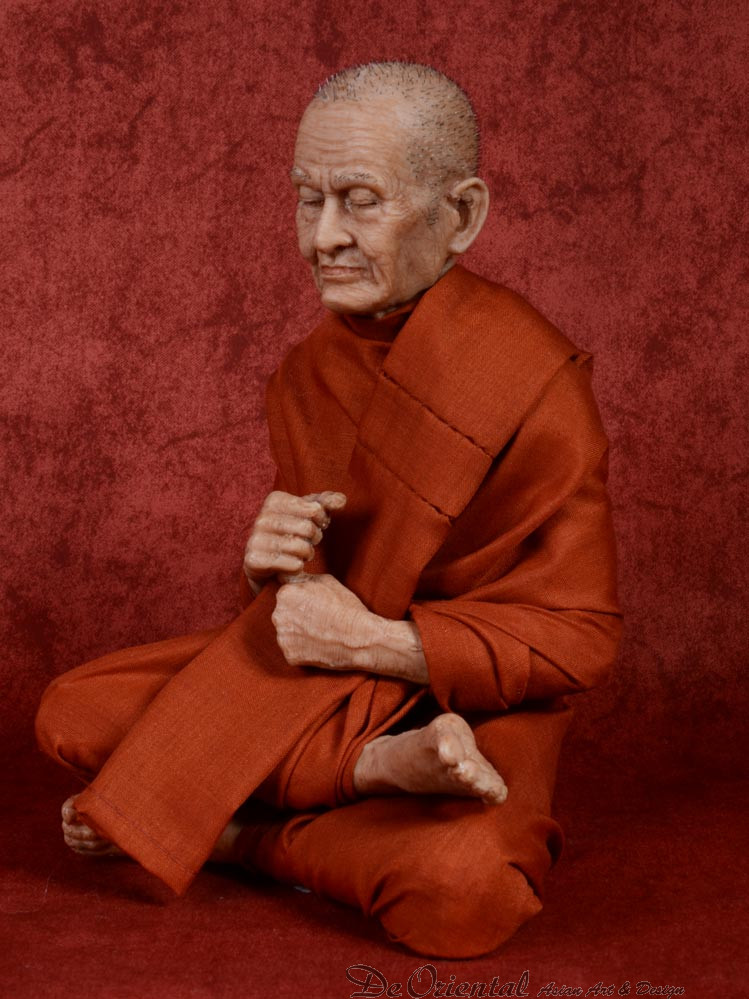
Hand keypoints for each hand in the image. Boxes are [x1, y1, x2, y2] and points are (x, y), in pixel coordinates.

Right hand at [243, 490, 345, 589]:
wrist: (264, 561)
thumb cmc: (291, 531)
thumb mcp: (308, 513)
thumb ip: (326, 503)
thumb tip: (342, 500)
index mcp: (275, 500)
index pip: (315, 509)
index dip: (321, 519)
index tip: (316, 523)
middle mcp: (262, 518)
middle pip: (308, 528)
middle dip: (315, 537)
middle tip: (309, 541)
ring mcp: (256, 539)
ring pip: (300, 547)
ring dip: (307, 553)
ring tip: (301, 553)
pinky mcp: (254, 560)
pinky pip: (292, 565)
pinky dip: (298, 568)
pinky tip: (293, 565)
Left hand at [272, 573, 428, 683]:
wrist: (360, 637)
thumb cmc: (346, 607)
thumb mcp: (326, 581)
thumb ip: (303, 578)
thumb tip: (292, 575)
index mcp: (285, 593)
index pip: (285, 593)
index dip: (300, 598)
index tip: (312, 603)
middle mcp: (278, 614)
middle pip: (282, 613)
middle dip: (296, 615)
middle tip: (317, 619)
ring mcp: (282, 637)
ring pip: (286, 632)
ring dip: (297, 632)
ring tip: (319, 632)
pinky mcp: (289, 655)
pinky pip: (292, 650)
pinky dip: (302, 649)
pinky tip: (318, 645)